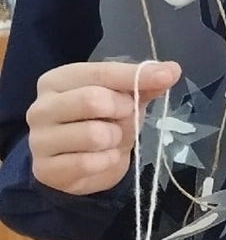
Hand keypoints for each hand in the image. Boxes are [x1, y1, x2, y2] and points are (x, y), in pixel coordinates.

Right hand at [27, 60, 180, 196]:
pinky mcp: (45, 170)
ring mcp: (39, 139)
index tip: (166, 75)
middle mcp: (41, 107)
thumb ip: (144, 84)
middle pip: (92, 99)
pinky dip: (107, 161)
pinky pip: (88, 163)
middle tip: (127, 116)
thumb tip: (171, 69)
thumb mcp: (124, 99)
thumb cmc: (101, 123)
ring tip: (112, 139)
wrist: (80, 167)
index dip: (135, 75)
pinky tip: (104, 158)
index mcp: (57, 80)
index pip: (100, 73)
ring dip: (115, 139)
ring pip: (93, 134)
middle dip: (122, 110)